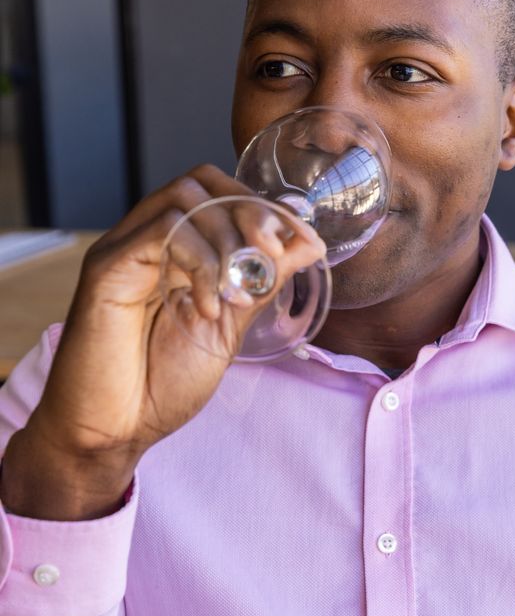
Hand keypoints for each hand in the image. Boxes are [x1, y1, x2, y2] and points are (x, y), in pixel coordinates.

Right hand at [1, 165, 324, 518]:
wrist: (112, 432)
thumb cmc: (160, 385)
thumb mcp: (229, 328)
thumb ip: (262, 283)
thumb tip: (308, 244)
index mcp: (175, 251)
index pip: (218, 193)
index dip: (263, 207)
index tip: (299, 241)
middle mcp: (146, 241)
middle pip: (201, 183)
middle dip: (249, 211)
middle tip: (270, 255)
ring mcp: (124, 250)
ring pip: (184, 199)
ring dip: (227, 239)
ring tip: (237, 291)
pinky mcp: (106, 268)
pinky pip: (162, 232)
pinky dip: (200, 263)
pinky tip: (206, 307)